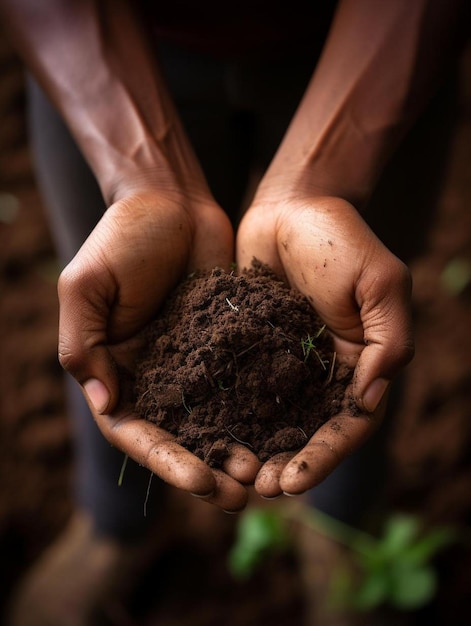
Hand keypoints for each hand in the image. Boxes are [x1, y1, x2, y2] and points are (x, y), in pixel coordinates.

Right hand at [57, 190, 259, 510]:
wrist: (171, 200)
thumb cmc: (122, 236)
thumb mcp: (87, 286)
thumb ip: (82, 345)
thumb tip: (105, 406)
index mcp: (115, 369)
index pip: (136, 431)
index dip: (166, 460)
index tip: (200, 480)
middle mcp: (155, 374)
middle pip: (179, 436)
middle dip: (207, 468)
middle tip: (241, 494)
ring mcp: (193, 362)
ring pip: (215, 419)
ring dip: (237, 449)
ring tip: (267, 475)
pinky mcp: (226, 344)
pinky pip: (242, 384)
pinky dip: (259, 410)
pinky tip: (285, 430)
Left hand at [236, 195, 413, 497]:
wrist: (292, 206)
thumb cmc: (342, 239)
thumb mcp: (380, 283)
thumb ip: (387, 341)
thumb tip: (370, 401)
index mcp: (359, 364)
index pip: (347, 424)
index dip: (324, 457)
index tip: (295, 482)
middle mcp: (320, 372)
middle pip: (306, 432)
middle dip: (286, 464)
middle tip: (258, 490)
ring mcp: (283, 364)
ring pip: (270, 419)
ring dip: (253, 450)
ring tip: (230, 476)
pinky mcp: (249, 349)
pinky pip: (238, 389)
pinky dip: (226, 415)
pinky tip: (205, 435)